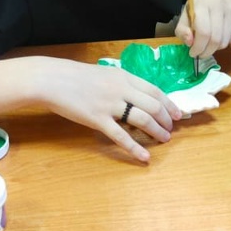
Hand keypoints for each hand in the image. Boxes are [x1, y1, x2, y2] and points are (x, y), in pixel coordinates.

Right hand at [31, 57, 182, 163]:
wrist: (52, 80)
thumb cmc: (75, 77)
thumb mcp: (103, 74)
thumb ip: (120, 84)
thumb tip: (134, 95)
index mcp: (123, 77)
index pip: (154, 90)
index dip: (168, 103)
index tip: (178, 113)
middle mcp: (121, 90)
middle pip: (153, 105)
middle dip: (166, 119)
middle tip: (171, 129)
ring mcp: (110, 105)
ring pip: (142, 119)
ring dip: (157, 131)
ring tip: (164, 139)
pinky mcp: (98, 120)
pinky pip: (121, 136)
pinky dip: (135, 148)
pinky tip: (144, 156)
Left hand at [175, 0, 230, 57]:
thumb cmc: (200, 3)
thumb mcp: (186, 13)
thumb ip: (182, 30)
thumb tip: (190, 43)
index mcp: (202, 4)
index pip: (204, 32)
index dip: (198, 47)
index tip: (193, 53)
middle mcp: (220, 5)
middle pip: (216, 39)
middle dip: (206, 51)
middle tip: (201, 53)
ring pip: (226, 41)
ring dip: (216, 48)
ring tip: (211, 42)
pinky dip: (227, 42)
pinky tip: (221, 35)